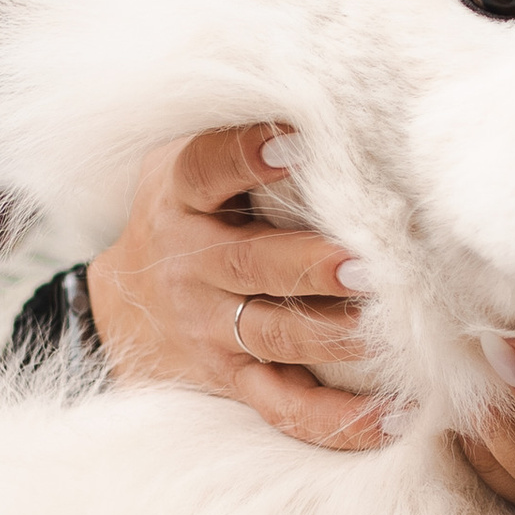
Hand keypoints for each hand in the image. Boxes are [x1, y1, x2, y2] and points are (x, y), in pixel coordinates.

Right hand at [85, 126, 387, 452]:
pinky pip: (285, 406)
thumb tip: (320, 93)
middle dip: (310, 265)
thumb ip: (234, 137)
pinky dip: (337, 421)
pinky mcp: (234, 380)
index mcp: (180, 199)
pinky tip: (394, 417)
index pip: (204, 170)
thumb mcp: (182, 165)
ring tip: (387, 332)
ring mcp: (211, 329)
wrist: (121, 306)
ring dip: (335, 334)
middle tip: (365, 263)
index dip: (243, 154)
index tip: (294, 141)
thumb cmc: (184, 215)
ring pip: (275, 335)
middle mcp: (192, 266)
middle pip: (250, 265)